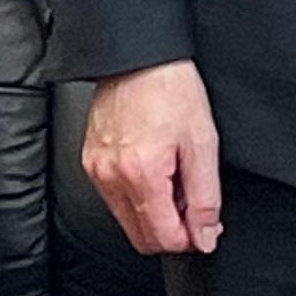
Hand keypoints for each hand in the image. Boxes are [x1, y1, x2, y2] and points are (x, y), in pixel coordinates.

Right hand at [83, 59, 223, 253]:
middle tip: (191, 199)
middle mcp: (111, 178)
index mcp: (141, 174)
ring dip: (154, 213)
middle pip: (141, 238)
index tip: (205, 223)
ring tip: (173, 176)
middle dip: (172, 229)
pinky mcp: (90, 162)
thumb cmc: (171, 89)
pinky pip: (114, 199)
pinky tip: (154, 169)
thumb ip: (205, 198)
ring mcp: (96, 171)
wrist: (138, 56)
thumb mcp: (203, 143)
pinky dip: (138, 196)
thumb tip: (205, 237)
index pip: (163, 239)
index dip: (191, 238)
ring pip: (127, 221)